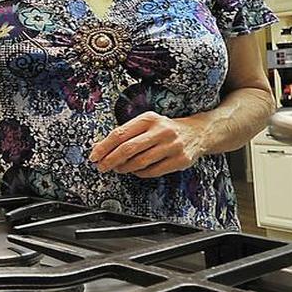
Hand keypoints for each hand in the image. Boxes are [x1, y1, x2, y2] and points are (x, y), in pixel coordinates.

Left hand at [89, 112, 203, 178]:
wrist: (198, 133)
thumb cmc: (165, 129)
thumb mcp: (147, 124)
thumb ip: (126, 134)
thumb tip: (100, 148)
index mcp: (149, 119)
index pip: (120, 133)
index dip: (104, 147)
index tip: (94, 156)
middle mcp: (161, 130)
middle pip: (128, 148)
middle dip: (110, 160)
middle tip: (101, 167)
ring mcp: (172, 146)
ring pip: (140, 162)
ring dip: (124, 168)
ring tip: (118, 169)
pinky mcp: (180, 160)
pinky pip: (153, 171)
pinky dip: (140, 173)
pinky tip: (135, 171)